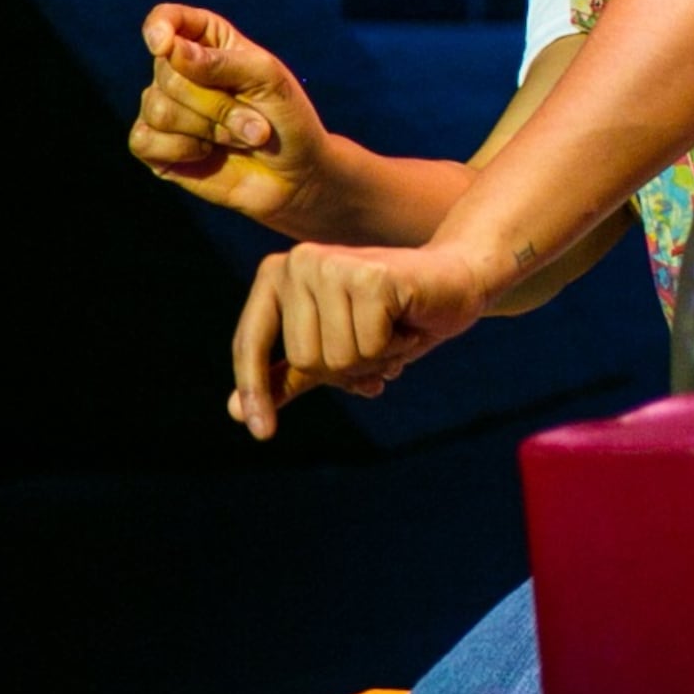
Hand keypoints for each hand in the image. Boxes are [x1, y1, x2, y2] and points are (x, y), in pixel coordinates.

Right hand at [132, 4, 332, 230]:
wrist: (297, 174)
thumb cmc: (287, 118)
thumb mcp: (268, 80)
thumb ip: (222, 62)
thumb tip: (169, 50)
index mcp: (208, 42)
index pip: (167, 20)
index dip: (160, 27)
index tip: (165, 44)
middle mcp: (178, 71)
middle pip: (169, 75)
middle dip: (219, 105)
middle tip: (258, 123)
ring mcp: (163, 108)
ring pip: (160, 110)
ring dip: (212, 130)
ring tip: (245, 138)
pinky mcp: (155, 146)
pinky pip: (145, 140)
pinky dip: (185, 150)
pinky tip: (208, 153)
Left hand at [229, 240, 501, 439]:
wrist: (459, 280)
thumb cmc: (395, 316)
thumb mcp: (335, 349)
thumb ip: (288, 375)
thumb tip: (235, 414)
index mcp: (278, 273)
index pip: (249, 343)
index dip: (256, 390)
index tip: (261, 433)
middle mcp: (298, 261)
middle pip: (305, 359)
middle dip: (348, 369)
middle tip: (378, 347)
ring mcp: (333, 265)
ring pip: (338, 358)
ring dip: (377, 359)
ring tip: (396, 332)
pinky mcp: (371, 277)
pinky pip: (371, 347)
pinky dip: (398, 348)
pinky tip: (410, 323)